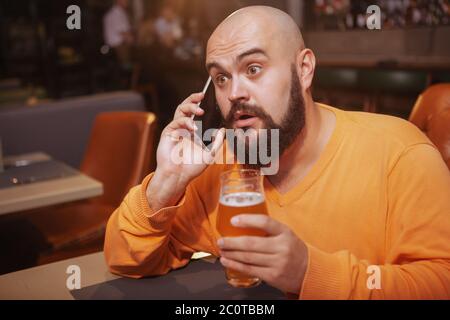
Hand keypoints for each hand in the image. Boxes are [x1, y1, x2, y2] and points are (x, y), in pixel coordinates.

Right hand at [146, 92, 224, 209]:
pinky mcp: (167, 134)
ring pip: (179, 111)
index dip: (196, 102)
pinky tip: (193, 128)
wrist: (179, 177)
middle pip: (184, 107)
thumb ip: (216, 143)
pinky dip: (185, 122)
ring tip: (199, 112)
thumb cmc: (191, 168)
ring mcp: (174, 130)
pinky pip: (175, 123)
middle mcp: (181, 128)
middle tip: (200, 96)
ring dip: (190, 108)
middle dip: (191, 99)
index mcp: (190, 131)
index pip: (192, 112)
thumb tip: (223, 131)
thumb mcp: (210, 155)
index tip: (204, 95)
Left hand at [217, 214, 307, 294]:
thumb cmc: (292, 249)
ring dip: (231, 254)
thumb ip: (269, 229)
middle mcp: (282, 247)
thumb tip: (243, 221)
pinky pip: (250, 269)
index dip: (248, 220)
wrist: (309, 271)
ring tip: (222, 250)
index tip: (233, 220)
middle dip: (232, 242)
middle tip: (221, 240)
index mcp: (285, 232)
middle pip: (251, 243)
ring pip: (248, 257)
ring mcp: (278, 263)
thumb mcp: (286, 234)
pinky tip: (227, 261)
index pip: (265, 222)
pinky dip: (235, 265)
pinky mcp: (272, 276)